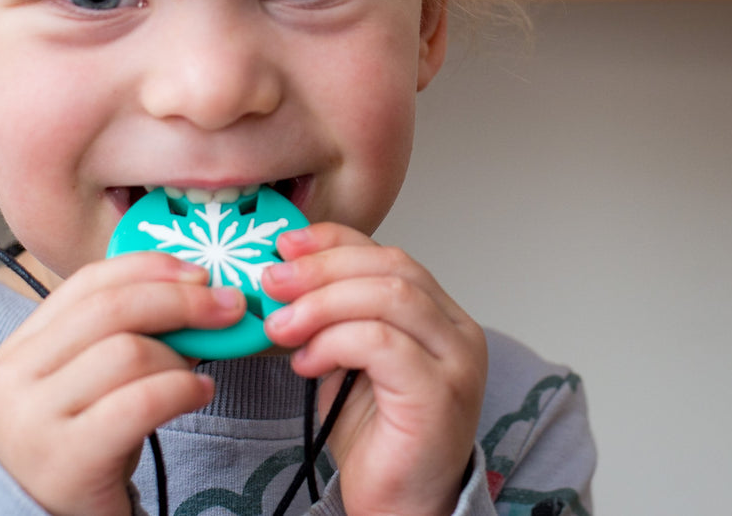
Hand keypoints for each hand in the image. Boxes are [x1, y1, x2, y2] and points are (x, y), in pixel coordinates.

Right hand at [0, 252, 245, 515]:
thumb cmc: (82, 443)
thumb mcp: (88, 381)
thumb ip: (122, 335)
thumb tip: (200, 290)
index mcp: (22, 347)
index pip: (88, 282)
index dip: (150, 268)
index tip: (200, 272)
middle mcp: (16, 377)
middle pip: (112, 310)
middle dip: (182, 302)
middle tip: (229, 308)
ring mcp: (34, 419)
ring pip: (128, 352)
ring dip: (180, 357)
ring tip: (196, 375)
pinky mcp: (66, 459)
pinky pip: (140, 403)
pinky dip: (182, 390)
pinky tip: (200, 394)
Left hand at [261, 224, 487, 515]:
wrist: (401, 508)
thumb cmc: (380, 443)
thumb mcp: (352, 364)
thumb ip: (336, 321)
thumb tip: (286, 281)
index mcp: (442, 317)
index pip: (391, 255)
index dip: (336, 242)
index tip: (286, 246)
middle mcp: (458, 332)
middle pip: (393, 267)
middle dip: (323, 268)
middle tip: (273, 282)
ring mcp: (455, 361)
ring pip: (390, 297)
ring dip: (323, 304)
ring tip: (282, 326)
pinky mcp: (438, 393)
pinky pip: (383, 344)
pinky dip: (336, 342)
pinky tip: (307, 362)